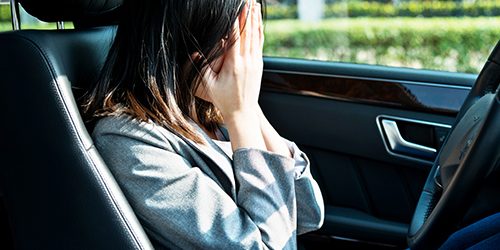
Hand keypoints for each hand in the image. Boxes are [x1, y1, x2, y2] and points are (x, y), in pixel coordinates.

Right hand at [201, 0, 263, 118]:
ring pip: (256, 36)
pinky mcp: (259, 65)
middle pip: (248, 33)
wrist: (243, 112)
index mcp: (234, 65)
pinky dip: (259, 31)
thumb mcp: (207, 85)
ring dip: (255, 19)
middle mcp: (247, 62)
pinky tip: (258, 22)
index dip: (235, 21)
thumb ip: (202, 68)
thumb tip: (195, 52)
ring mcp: (255, 63)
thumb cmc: (223, 99)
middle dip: (247, 15)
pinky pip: (260, 43)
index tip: (236, 8)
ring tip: (254, 5)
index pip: (235, 38)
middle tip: (247, 1)